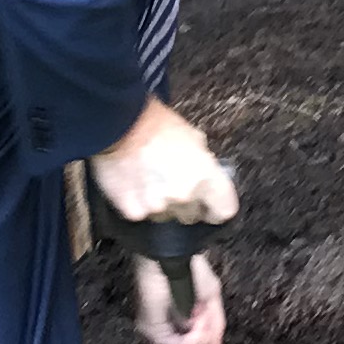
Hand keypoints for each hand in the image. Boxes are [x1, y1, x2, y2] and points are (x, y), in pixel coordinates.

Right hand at [89, 98, 237, 229]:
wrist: (119, 125)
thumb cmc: (156, 125)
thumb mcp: (193, 137)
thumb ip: (204, 163)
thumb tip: (207, 175)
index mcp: (205, 177)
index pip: (224, 211)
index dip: (217, 208)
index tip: (210, 206)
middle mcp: (185, 196)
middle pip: (193, 216)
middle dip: (186, 205)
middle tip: (173, 185)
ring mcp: (160, 207)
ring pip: (167, 218)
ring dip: (162, 206)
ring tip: (150, 182)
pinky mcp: (135, 213)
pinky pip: (143, 216)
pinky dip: (140, 206)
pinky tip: (135, 186)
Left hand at [132, 253, 226, 343]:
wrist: (174, 254)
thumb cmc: (190, 268)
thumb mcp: (210, 298)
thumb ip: (215, 326)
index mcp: (174, 327)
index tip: (210, 326)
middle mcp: (162, 333)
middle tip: (206, 322)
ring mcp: (155, 334)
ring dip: (199, 343)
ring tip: (202, 321)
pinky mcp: (153, 330)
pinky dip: (194, 341)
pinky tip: (198, 323)